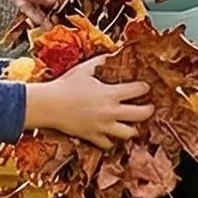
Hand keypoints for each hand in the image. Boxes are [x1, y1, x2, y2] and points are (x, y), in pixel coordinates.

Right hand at [24, 56, 152, 147]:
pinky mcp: (93, 136)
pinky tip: (112, 135)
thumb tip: (113, 53)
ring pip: (128, 134)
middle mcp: (110, 111)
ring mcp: (103, 126)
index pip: (138, 90)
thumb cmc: (65, 85)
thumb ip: (102, 61)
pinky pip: (109, 144)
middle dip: (148, 110)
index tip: (145, 87)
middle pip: (141, 115)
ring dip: (133, 129)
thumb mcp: (85, 68)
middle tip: (149, 108)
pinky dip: (112, 141)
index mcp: (111, 93)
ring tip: (133, 124)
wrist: (48, 104)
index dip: (144, 88)